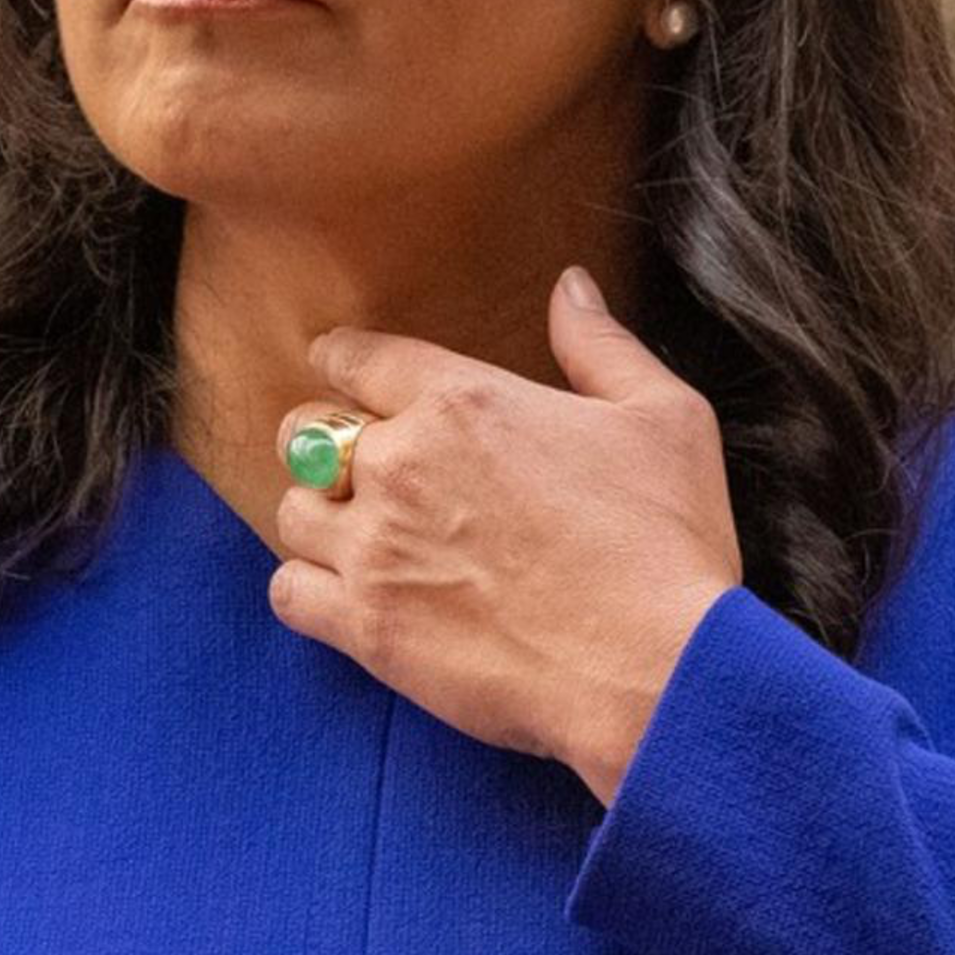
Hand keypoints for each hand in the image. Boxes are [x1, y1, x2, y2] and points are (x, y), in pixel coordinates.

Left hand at [264, 267, 741, 801]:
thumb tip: (569, 286)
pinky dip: (305, 591)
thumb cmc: (666, 543)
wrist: (654, 669)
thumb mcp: (664, 416)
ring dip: (318, 520)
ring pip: (292, 514)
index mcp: (462, 400)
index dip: (345, 361)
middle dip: (324, 442)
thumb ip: (599, 345)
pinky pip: (287, 594)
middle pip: (307, 433)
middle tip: (355, 469)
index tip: (344, 372)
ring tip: (355, 538)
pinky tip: (343, 596)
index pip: (360, 358)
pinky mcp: (368, 628)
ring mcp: (375, 550)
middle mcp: (401, 465)